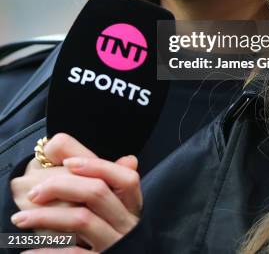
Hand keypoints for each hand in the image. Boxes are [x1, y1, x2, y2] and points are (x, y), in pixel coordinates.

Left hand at [10, 133, 141, 252]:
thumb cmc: (105, 231)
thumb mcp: (107, 204)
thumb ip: (95, 176)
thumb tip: (68, 144)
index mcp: (131, 204)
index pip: (126, 177)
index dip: (98, 166)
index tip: (68, 163)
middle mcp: (127, 223)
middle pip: (98, 192)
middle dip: (62, 186)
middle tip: (33, 193)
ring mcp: (114, 243)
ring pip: (82, 219)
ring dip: (45, 216)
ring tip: (19, 219)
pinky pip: (72, 253)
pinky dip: (47, 251)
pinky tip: (28, 251)